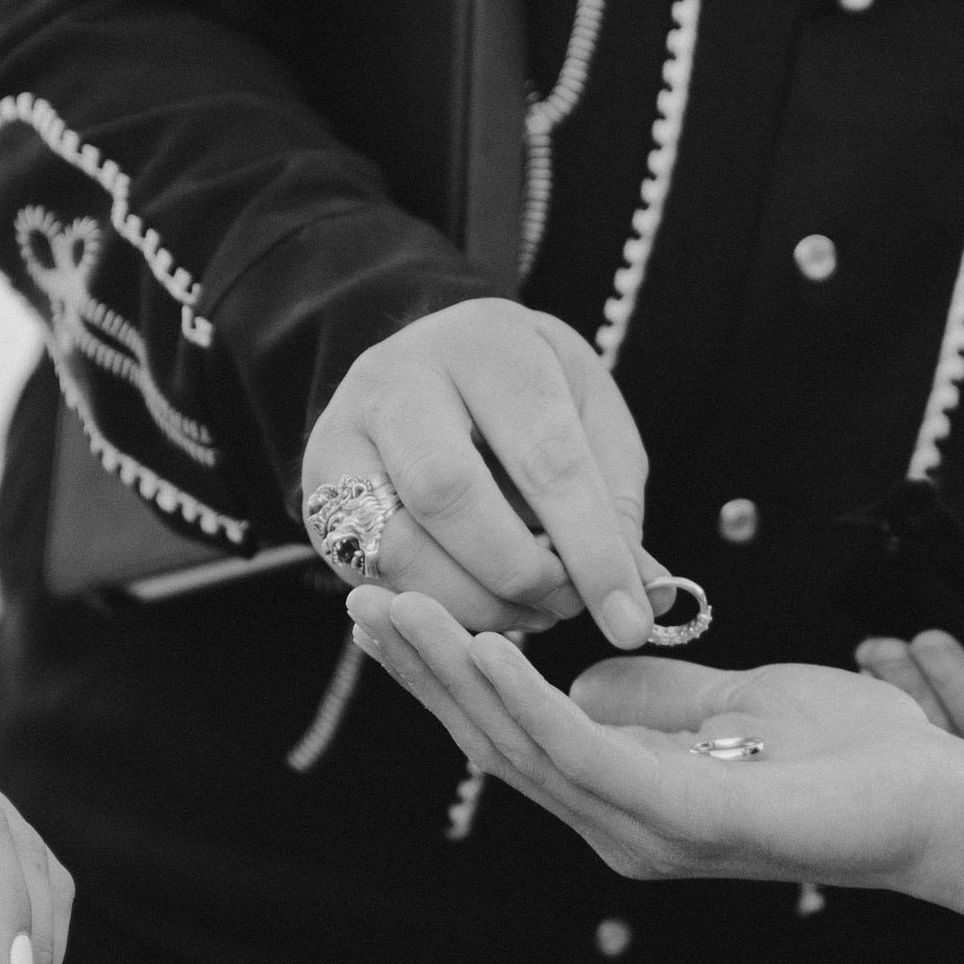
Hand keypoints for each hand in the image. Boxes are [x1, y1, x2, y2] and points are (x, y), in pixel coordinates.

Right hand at [301, 297, 664, 645]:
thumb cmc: (525, 394)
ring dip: (477, 604)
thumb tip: (646, 594)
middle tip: (566, 607)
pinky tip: (482, 606)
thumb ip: (615, 501)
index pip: (545, 456)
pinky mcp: (317, 494)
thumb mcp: (588, 418)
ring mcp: (343, 434)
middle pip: (451, 496)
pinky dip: (439, 609)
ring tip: (529, 609)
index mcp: (486, 343)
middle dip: (521, 574)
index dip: (593, 550)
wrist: (430, 364)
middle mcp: (398, 378)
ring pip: (400, 549)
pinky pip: (374, 576)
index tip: (631, 620)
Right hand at [346, 587, 963, 940]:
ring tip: (396, 611)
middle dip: (426, 672)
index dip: (448, 674)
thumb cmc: (855, 757)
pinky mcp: (695, 822)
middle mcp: (622, 823)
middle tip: (359, 599)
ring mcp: (652, 831)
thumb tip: (582, 679)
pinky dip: (532, 704)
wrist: (949, 806)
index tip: (389, 609)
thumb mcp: (740, 700)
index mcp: (629, 794)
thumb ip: (659, 696)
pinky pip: (593, 755)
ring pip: (526, 748)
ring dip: (455, 678)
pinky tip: (487, 650)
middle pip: (498, 743)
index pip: (515, 733)